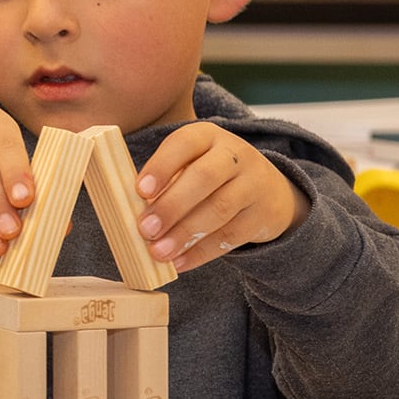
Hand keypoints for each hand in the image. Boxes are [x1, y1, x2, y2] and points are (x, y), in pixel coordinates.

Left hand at [133, 122, 304, 271]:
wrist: (268, 188)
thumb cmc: (210, 175)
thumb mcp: (190, 162)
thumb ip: (164, 179)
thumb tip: (130, 208)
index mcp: (207, 136)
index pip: (184, 144)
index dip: (162, 166)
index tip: (139, 191)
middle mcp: (235, 155)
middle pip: (204, 177)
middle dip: (171, 206)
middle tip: (146, 229)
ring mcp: (254, 184)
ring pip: (219, 209)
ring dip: (184, 234)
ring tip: (158, 251)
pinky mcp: (263, 215)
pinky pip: (232, 235)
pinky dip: (202, 252)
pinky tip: (180, 262)